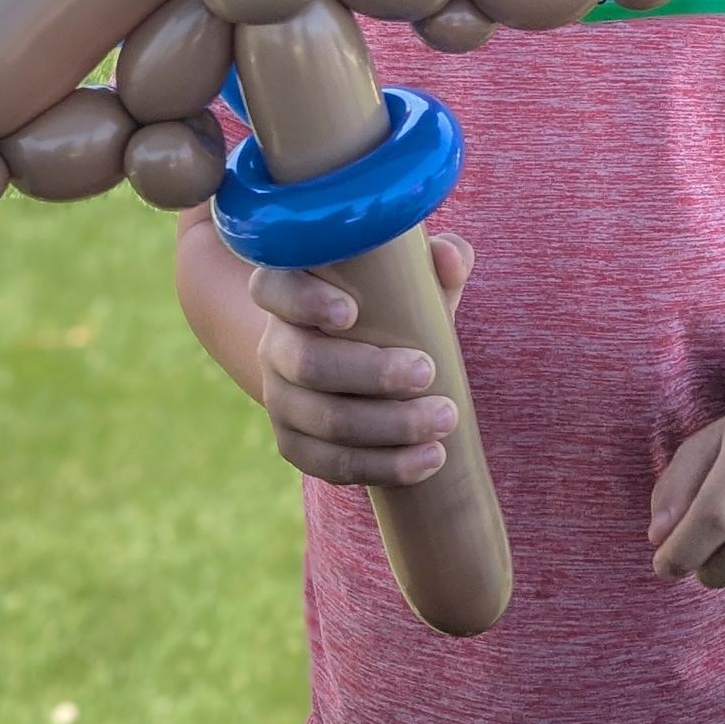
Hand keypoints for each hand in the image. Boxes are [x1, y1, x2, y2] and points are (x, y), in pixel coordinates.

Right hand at [249, 233, 473, 487]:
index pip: (273, 289)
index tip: (350, 312)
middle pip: (308, 364)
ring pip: (325, 421)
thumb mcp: (406, 278)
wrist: (356, 365)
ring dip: (390, 426)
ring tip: (445, 419)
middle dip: (372, 372)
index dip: (304, 301)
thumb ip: (433, 260)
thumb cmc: (385, 307)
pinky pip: (331, 464)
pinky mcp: (294, 444)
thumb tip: (451, 257)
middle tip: (427, 371)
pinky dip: (384, 466)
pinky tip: (428, 460)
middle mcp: (274, 345)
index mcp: (286, 291)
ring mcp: (279, 399)